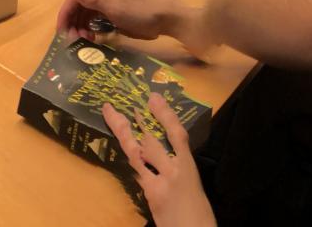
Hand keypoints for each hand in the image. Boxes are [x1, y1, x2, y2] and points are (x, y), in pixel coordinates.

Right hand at [57, 0, 169, 40]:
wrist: (162, 20)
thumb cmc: (139, 12)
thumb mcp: (115, 7)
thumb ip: (93, 0)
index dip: (66, 12)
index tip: (61, 30)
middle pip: (78, 5)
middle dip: (72, 22)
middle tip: (70, 40)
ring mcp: (105, 0)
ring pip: (84, 13)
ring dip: (79, 27)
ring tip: (80, 41)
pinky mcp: (109, 10)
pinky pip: (92, 18)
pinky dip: (88, 28)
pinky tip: (89, 38)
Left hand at [102, 94, 215, 226]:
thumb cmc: (200, 214)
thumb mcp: (193, 186)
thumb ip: (179, 169)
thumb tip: (165, 157)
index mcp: (189, 167)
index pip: (177, 135)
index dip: (164, 114)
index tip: (153, 98)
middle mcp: (174, 172)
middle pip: (150, 141)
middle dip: (133, 122)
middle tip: (114, 106)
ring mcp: (159, 183)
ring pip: (137, 154)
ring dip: (123, 134)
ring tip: (111, 116)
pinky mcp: (150, 195)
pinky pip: (137, 173)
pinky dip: (133, 161)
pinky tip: (126, 149)